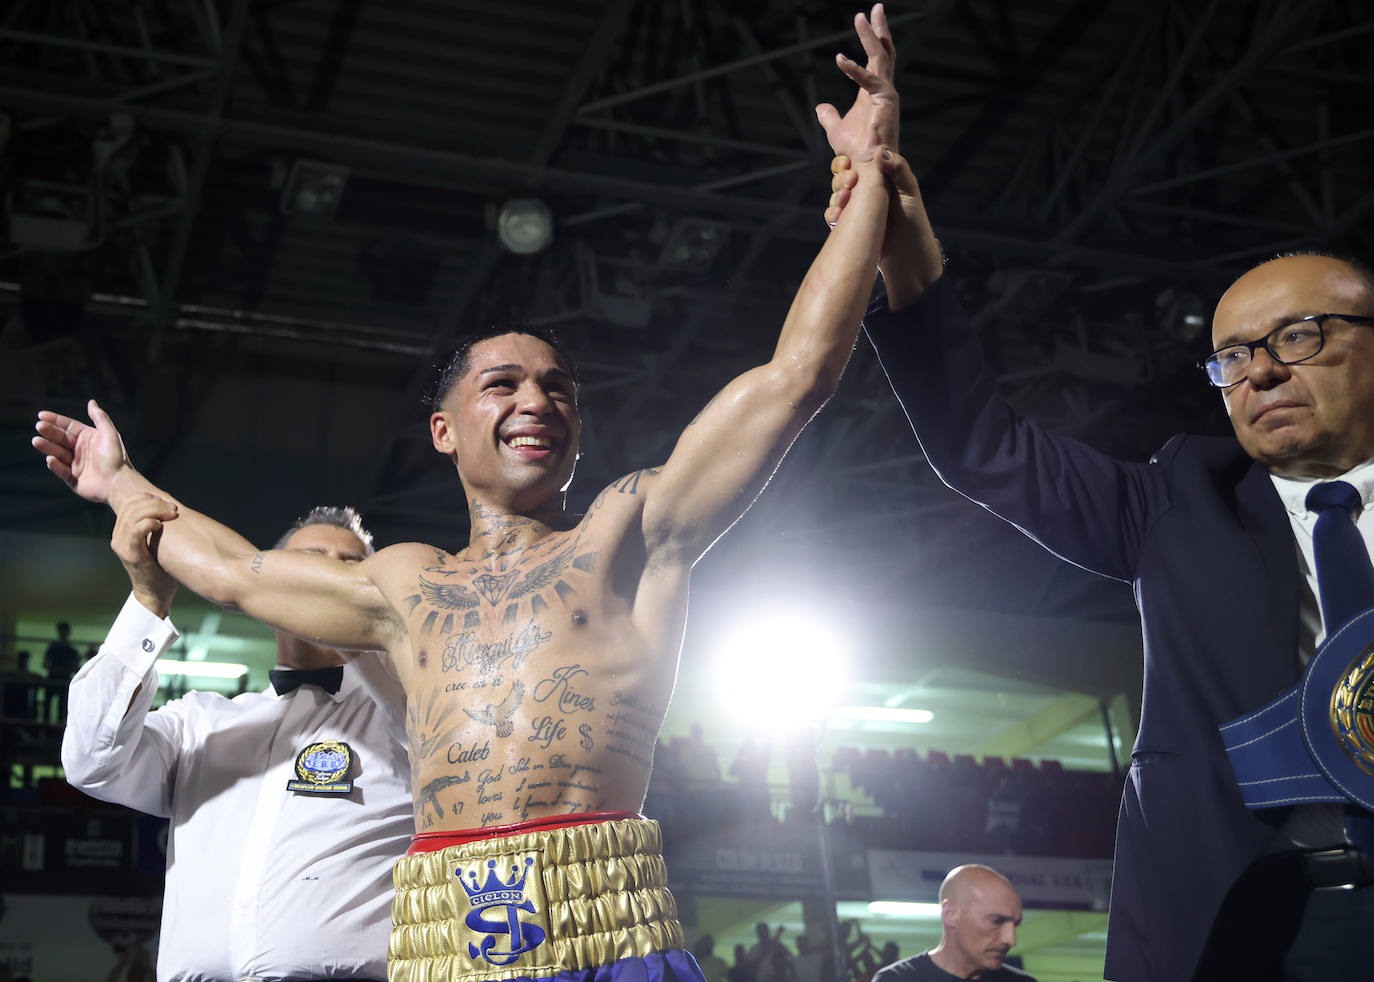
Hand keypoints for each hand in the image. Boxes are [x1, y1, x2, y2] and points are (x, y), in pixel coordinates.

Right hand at [33, 399, 131, 503]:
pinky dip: (55, 465)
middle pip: (61, 439)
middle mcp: (81, 450)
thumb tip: (91, 402)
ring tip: (37, 441)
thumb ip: (100, 417)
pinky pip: (61, 471)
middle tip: (39, 427)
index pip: (69, 427)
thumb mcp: (109, 434)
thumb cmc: (116, 458)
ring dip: (47, 447)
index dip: (55, 420)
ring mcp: (76, 465)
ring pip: (58, 454)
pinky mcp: (73, 480)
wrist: (119, 483)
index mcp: (88, 438)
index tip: (41, 415)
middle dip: (49, 432)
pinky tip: (50, 458)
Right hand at [112, 493, 179, 617]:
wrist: (155, 591)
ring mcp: (121, 545)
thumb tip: (172, 505)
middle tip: (173, 509)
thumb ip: (157, 524)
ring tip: (171, 515)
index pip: (130, 502)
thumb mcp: (157, 540)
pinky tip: (161, 526)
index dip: (149, 498)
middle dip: (155, 502)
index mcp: (123, 530)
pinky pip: (136, 530)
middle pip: (132, 505)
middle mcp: (118, 535)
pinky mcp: (130, 554)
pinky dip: (150, 523)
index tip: (169, 504)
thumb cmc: (162, 565)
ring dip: (156, 510)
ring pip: (133, 515)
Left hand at [815, 4, 897, 163]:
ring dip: (870, 36)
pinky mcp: (885, 101)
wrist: (864, 167)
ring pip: (881, 56)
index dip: (872, 39)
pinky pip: (869, 79)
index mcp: (874, 92)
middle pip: (884, 51)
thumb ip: (829, 115)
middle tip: (875, 7)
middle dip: (879, 28)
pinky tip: (839, 58)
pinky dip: (853, 68)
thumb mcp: (835, 128)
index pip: (876, 59)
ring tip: (860, 16)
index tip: (865, 20)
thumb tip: (820, 107)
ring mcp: (887, 94)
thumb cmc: (854, 150)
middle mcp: (884, 89)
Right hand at [825, 152, 942, 303]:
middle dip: (840, 179)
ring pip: (837, 196)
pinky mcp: (851, 225)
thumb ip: (897, 168)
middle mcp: (867, 191)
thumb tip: (880, 152)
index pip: (857, 162)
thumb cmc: (913, 220)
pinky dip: (833, 214)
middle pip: (842, 177)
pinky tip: (837, 217)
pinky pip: (835, 215)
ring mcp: (857, 208)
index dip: (848, 162)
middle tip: (849, 184)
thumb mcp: (909, 190)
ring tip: (843, 201)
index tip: (849, 165)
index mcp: (880, 178)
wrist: (907, 254)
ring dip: (836, 197)